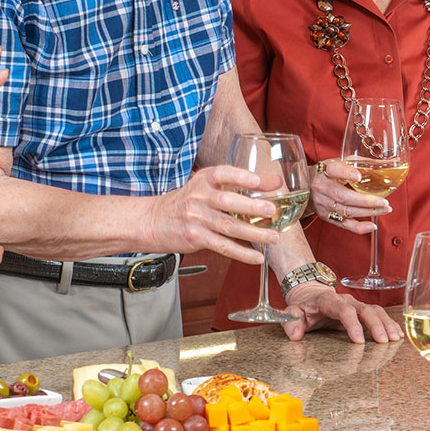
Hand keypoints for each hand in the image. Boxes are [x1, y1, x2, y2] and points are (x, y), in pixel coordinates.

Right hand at [144, 166, 286, 265]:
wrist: (154, 221)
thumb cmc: (187, 202)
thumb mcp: (207, 186)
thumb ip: (238, 182)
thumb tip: (275, 181)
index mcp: (204, 180)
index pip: (223, 174)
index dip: (241, 176)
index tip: (258, 181)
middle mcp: (199, 197)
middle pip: (227, 201)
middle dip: (252, 207)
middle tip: (272, 210)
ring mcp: (197, 218)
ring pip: (229, 226)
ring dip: (254, 233)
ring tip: (273, 237)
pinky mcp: (196, 238)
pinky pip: (222, 246)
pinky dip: (241, 253)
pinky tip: (256, 257)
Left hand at [280, 281, 402, 344]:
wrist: (310, 293)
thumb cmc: (303, 306)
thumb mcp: (292, 312)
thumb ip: (291, 323)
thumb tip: (296, 336)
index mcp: (328, 300)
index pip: (343, 310)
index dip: (352, 324)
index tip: (358, 341)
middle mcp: (346, 300)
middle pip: (365, 309)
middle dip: (376, 325)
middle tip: (383, 341)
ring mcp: (357, 304)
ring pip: (376, 310)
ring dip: (386, 324)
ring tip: (395, 339)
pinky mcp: (363, 310)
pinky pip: (379, 314)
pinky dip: (389, 323)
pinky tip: (397, 334)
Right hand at [306, 160, 387, 232]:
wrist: (303, 188)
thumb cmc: (324, 174)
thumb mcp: (334, 163)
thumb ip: (353, 162)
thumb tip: (379, 163)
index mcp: (323, 170)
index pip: (334, 169)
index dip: (346, 172)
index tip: (359, 176)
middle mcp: (321, 188)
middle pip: (344, 196)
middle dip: (366, 201)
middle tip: (384, 202)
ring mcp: (323, 204)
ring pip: (346, 211)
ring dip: (368, 212)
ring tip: (385, 209)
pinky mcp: (326, 216)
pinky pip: (343, 224)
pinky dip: (359, 227)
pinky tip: (372, 225)